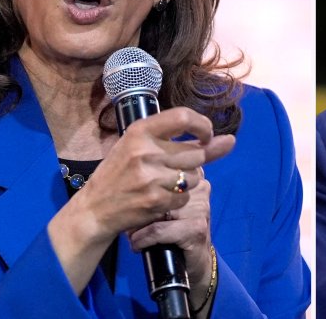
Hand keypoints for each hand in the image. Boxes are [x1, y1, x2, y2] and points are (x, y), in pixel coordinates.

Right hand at [48, 107, 234, 293]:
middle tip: (174, 168)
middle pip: (196, 153)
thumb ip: (185, 142)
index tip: (207, 135)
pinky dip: (179, 199)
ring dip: (186, 182)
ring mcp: (150, 177)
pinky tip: (161, 198)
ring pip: (193, 177)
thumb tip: (230, 140)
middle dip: (194, 162)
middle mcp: (145, 151)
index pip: (183, 117)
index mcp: (139, 131)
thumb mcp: (141, 147)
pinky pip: (185, 197)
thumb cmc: (120, 173)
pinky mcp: (155, 200)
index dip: (203, 125)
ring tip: (164, 183)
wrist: (95, 208)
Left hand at [128, 168, 213, 309]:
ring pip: (156, 210)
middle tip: (128, 221)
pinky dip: (142, 239)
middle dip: (138, 207)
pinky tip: (137, 245)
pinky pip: (158, 230)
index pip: (163, 168)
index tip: (130, 201)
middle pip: (158, 189)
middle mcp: (200, 186)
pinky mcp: (196, 227)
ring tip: (131, 234)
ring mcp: (201, 206)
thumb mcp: (165, 204)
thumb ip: (155, 186)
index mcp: (193, 174)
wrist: (192, 263)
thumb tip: (120, 179)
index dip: (142, 185)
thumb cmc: (173, 229)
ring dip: (137, 225)